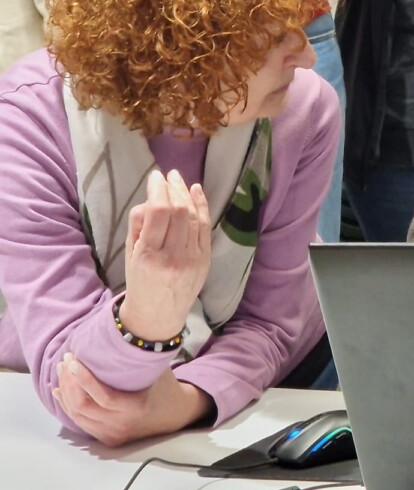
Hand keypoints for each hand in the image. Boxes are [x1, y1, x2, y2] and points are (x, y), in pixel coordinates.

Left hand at [52, 355, 212, 445]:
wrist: (174, 413)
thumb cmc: (164, 385)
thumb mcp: (156, 369)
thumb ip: (139, 355)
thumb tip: (124, 328)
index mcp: (137, 408)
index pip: (104, 397)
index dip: (84, 379)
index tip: (74, 360)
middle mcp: (123, 425)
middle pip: (84, 406)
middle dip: (70, 382)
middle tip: (66, 360)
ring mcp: (112, 434)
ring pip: (77, 415)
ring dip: (66, 392)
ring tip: (62, 370)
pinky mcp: (105, 437)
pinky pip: (79, 422)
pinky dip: (67, 405)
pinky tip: (60, 390)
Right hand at [120, 169, 210, 342]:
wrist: (159, 314)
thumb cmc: (139, 281)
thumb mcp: (130, 254)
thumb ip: (138, 225)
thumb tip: (151, 199)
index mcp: (150, 255)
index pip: (159, 213)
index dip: (159, 190)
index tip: (155, 176)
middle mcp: (174, 256)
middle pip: (179, 212)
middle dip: (173, 189)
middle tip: (168, 175)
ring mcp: (194, 258)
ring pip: (194, 217)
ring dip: (187, 194)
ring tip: (179, 180)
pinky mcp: (206, 259)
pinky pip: (205, 227)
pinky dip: (202, 207)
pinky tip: (196, 191)